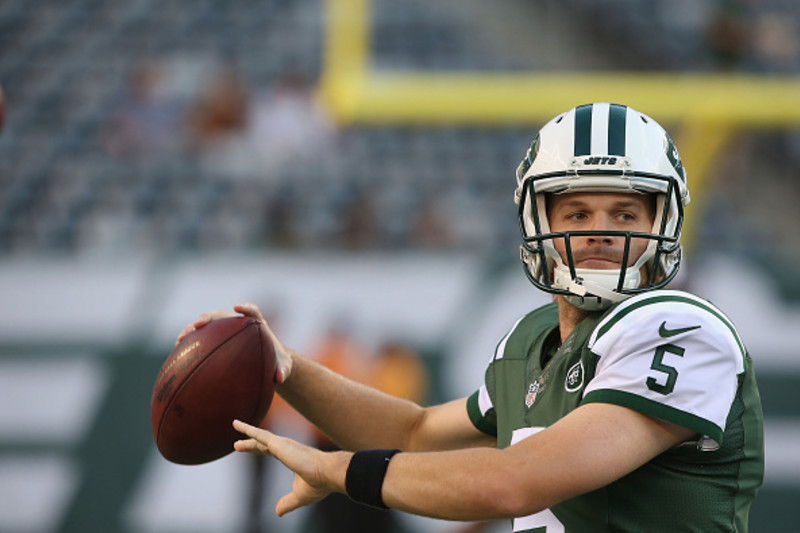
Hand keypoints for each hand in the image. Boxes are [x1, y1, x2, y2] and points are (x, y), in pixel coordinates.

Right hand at [175, 302, 292, 383]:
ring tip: (180, 338)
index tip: (238, 307)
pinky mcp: (216, 341)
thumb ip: (284, 370)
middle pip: (222, 315)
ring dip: (193, 329)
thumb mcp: (284, 367)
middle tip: (198, 323)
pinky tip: (178, 353)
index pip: (252, 312)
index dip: (246, 308)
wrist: (267, 363)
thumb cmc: (276, 362)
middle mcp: (238, 325)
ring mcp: (225, 332)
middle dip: (209, 317)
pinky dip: (191, 344)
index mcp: (257, 326)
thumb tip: (279, 377)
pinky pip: (202, 340)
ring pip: (207, 326)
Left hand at [233, 419, 347, 515]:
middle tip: (237, 444)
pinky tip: (238, 426)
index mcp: (291, 457)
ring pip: (260, 436)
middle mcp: (286, 447)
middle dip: (251, 443)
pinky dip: (248, 429)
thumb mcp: (299, 497)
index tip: (250, 448)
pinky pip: (259, 435)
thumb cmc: (318, 484)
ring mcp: (282, 444)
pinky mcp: (278, 444)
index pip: (271, 451)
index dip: (260, 449)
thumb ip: (287, 503)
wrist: (327, 474)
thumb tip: (278, 512)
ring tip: (235, 424)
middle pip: (263, 443)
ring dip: (247, 431)